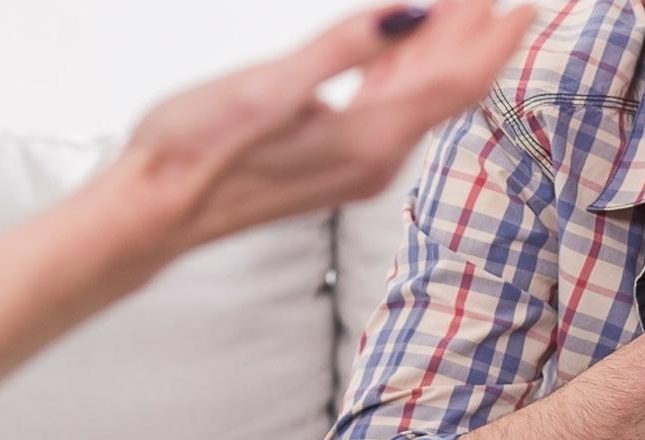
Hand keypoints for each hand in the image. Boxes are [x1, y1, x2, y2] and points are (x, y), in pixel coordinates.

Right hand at [110, 0, 536, 251]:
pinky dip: (407, 73)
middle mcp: (374, 159)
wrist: (152, 214)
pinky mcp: (332, 165)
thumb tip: (410, 12)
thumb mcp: (268, 88)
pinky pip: (389, 112)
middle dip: (476, 37)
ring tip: (462, 6)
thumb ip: (343, 48)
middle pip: (447, 90)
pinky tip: (406, 49)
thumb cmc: (194, 150)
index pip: (455, 82)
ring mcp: (355, 166)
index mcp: (367, 139)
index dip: (492, 37)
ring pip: (419, 100)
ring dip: (442, 51)